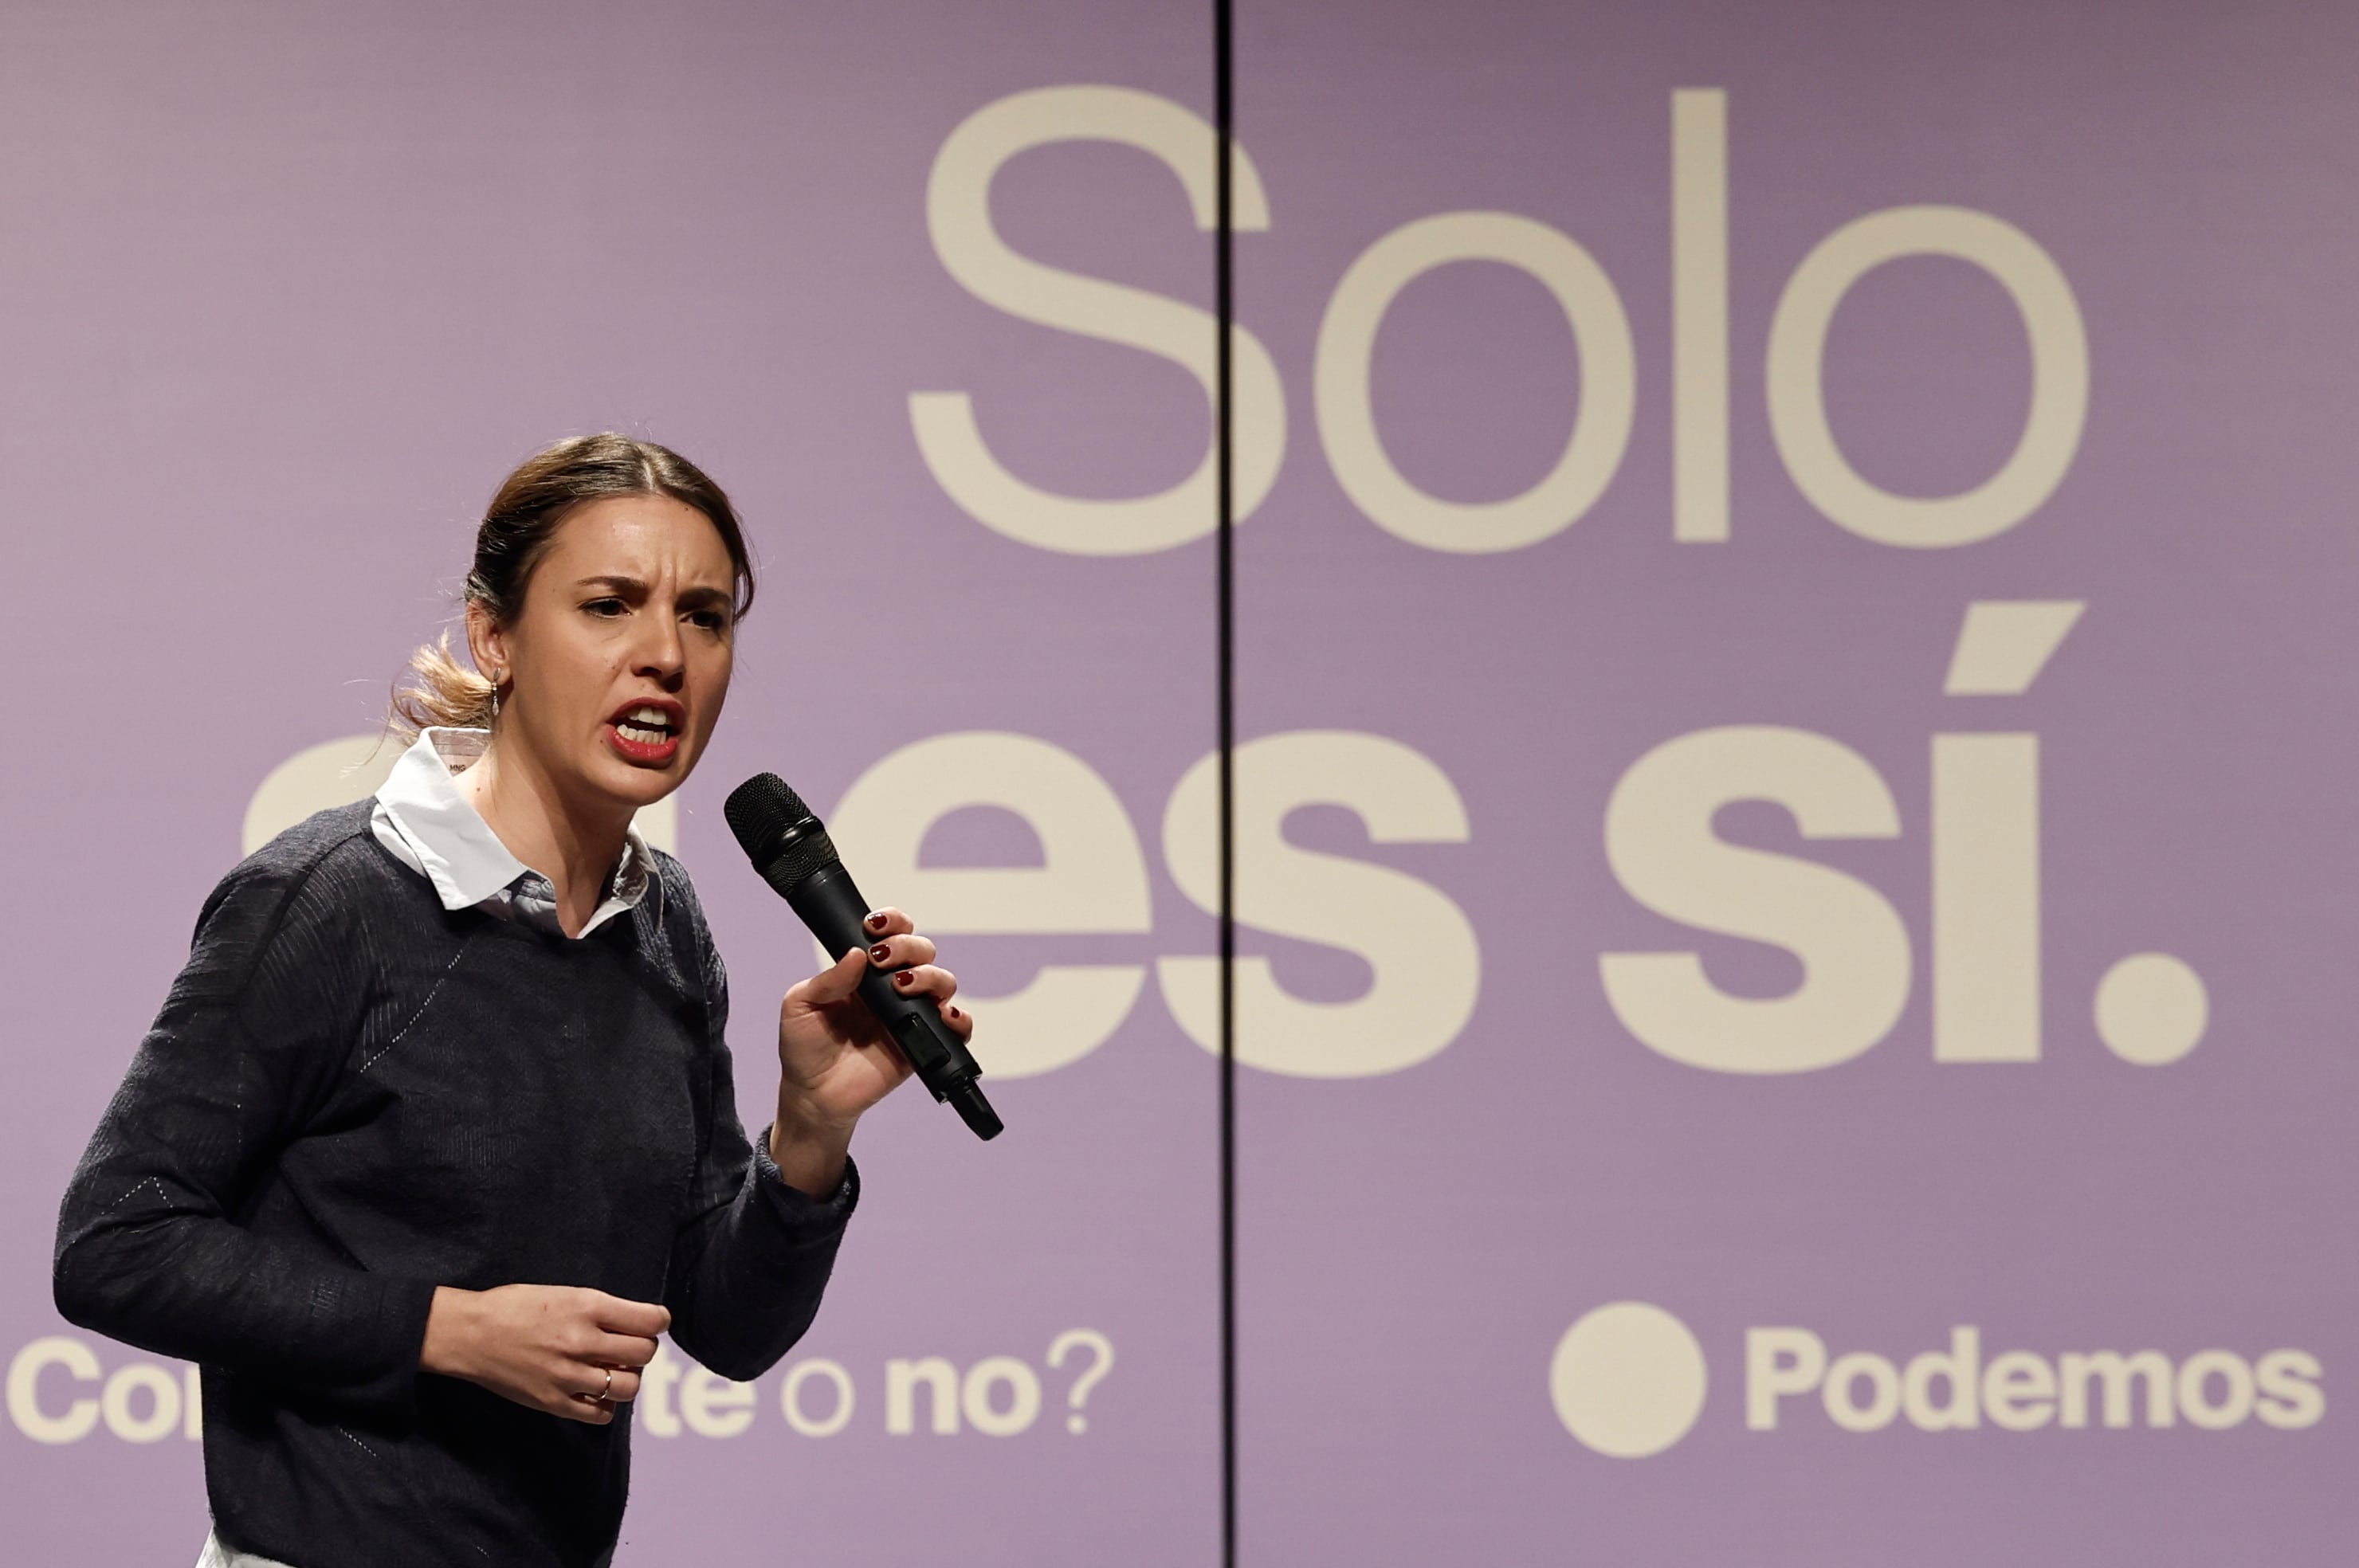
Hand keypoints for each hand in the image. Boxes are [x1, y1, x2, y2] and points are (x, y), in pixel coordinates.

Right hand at [419, 1284, 666, 1425]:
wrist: (468, 1334)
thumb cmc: (514, 1307)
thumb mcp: (564, 1293)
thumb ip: (601, 1309)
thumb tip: (636, 1324)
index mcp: (587, 1307)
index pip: (650, 1321)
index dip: (659, 1322)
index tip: (654, 1323)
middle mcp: (581, 1341)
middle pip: (644, 1354)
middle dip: (644, 1349)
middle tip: (630, 1346)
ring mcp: (568, 1375)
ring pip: (628, 1387)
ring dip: (628, 1378)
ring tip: (614, 1370)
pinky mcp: (553, 1402)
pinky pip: (601, 1414)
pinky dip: (606, 1405)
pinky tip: (595, 1392)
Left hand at [769, 907, 970, 1191]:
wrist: (813, 1096)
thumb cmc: (804, 1048)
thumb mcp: (801, 1005)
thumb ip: (828, 979)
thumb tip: (857, 954)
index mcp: (865, 972)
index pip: (890, 935)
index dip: (892, 922)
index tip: (875, 927)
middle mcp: (892, 989)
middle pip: (922, 951)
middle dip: (908, 946)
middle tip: (882, 960)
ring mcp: (911, 1015)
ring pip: (942, 982)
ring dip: (930, 976)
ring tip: (904, 987)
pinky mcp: (923, 1044)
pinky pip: (956, 1028)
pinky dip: (959, 1018)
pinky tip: (944, 1015)